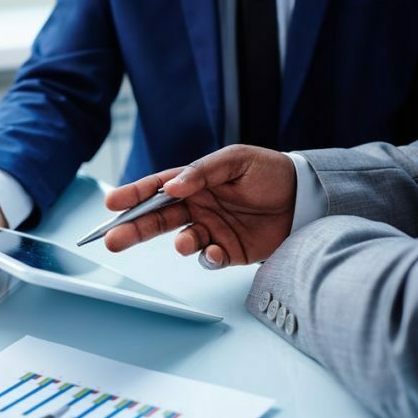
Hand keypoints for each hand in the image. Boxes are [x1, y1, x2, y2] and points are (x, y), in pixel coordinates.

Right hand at [104, 145, 295, 268]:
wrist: (306, 197)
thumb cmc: (270, 172)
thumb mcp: (236, 160)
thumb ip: (203, 171)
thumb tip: (172, 186)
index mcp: (195, 183)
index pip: (157, 188)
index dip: (133, 195)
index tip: (112, 203)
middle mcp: (198, 207)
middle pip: (158, 219)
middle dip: (133, 229)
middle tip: (111, 239)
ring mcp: (212, 230)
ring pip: (181, 240)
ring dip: (178, 243)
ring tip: (184, 243)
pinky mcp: (229, 251)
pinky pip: (209, 258)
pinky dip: (208, 258)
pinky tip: (215, 251)